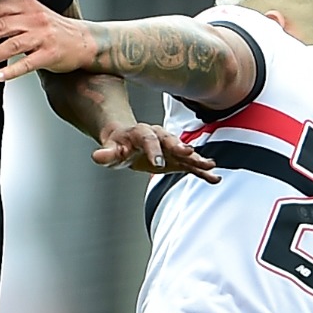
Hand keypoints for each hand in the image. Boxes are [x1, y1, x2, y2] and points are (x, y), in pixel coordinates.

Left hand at [0, 0, 97, 82]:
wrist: (85, 41)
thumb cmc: (53, 30)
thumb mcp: (33, 15)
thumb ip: (11, 16)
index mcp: (27, 5)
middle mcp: (34, 18)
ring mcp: (43, 36)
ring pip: (10, 44)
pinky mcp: (50, 54)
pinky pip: (27, 63)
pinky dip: (10, 71)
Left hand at [93, 121, 219, 183]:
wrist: (128, 143)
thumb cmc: (118, 146)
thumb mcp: (110, 150)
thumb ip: (106, 154)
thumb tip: (98, 156)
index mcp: (142, 133)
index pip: (148, 139)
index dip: (152, 150)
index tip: (155, 163)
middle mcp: (160, 137)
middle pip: (171, 141)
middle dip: (179, 146)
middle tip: (188, 152)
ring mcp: (171, 147)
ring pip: (185, 152)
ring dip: (197, 158)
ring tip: (210, 165)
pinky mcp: (178, 159)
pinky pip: (192, 165)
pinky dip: (203, 171)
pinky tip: (215, 178)